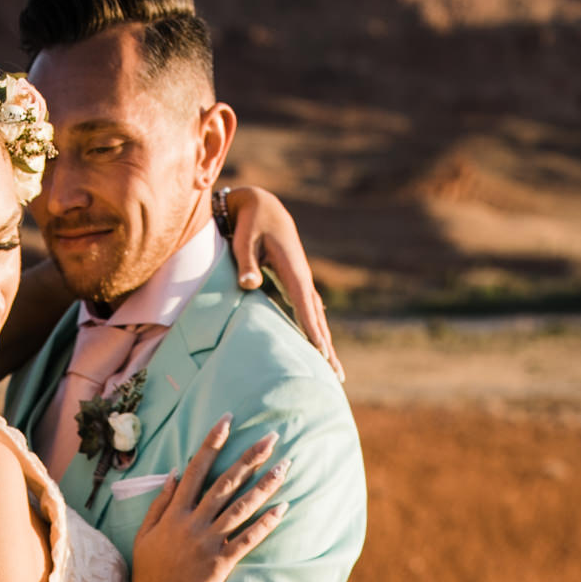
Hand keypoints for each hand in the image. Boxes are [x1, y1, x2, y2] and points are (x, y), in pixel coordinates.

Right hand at [127, 419, 287, 581]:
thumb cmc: (150, 572)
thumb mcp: (145, 534)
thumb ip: (159, 503)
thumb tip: (174, 472)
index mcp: (174, 513)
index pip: (196, 470)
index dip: (211, 443)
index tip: (227, 420)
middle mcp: (193, 523)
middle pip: (225, 483)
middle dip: (249, 457)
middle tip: (272, 437)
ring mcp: (208, 543)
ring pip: (241, 507)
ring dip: (264, 485)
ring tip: (285, 466)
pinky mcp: (221, 563)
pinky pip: (248, 539)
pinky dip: (266, 523)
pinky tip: (283, 507)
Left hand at [220, 185, 342, 381]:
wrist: (262, 206)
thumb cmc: (250, 223)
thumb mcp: (243, 239)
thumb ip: (246, 262)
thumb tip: (249, 284)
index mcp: (293, 268)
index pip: (304, 304)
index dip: (312, 328)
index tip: (320, 351)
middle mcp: (303, 278)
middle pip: (317, 318)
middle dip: (327, 347)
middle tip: (336, 374)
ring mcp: (302, 282)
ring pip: (317, 318)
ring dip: (326, 344)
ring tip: (335, 370)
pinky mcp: (296, 284)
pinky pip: (310, 313)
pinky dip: (317, 331)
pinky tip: (322, 347)